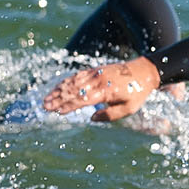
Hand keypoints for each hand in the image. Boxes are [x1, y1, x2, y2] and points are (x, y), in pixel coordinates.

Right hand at [43, 57, 160, 121]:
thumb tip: (92, 118)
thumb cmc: (137, 92)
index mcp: (106, 91)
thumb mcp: (129, 109)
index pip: (83, 99)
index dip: (69, 106)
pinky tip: (58, 87)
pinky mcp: (95, 70)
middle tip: (45, 106)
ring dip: (58, 91)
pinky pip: (77, 76)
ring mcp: (95, 74)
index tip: (58, 111)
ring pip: (72, 82)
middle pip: (74, 90)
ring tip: (46, 99)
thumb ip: (110, 115)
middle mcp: (98, 81)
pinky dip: (66, 82)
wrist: (144, 71)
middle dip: (58, 99)